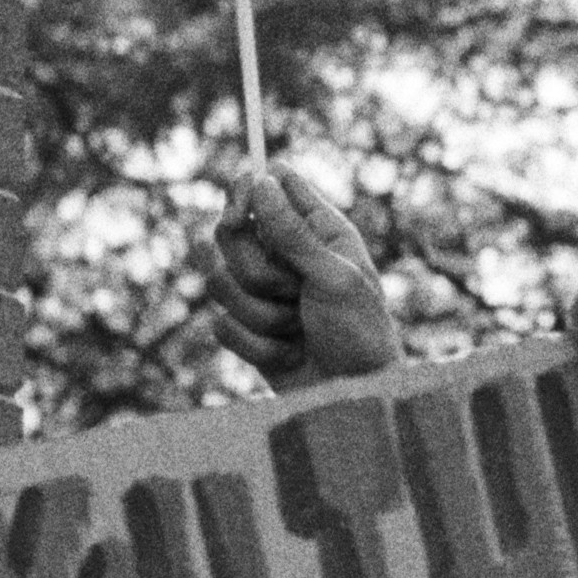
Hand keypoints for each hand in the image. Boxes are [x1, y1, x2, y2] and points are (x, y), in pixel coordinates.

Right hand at [207, 160, 394, 389]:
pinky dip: (256, 345)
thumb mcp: (333, 277)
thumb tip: (260, 181)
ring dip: (261, 313)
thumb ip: (292, 233)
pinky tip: (288, 354)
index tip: (236, 214)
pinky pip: (220, 324)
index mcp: (318, 229)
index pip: (269, 181)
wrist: (354, 396)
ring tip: (298, 327)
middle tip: (290, 290)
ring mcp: (262, 290)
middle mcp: (286, 253)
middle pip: (230, 230)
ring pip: (218, 279)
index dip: (245, 190)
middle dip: (254, 269)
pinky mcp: (246, 327)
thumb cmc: (359, 333)